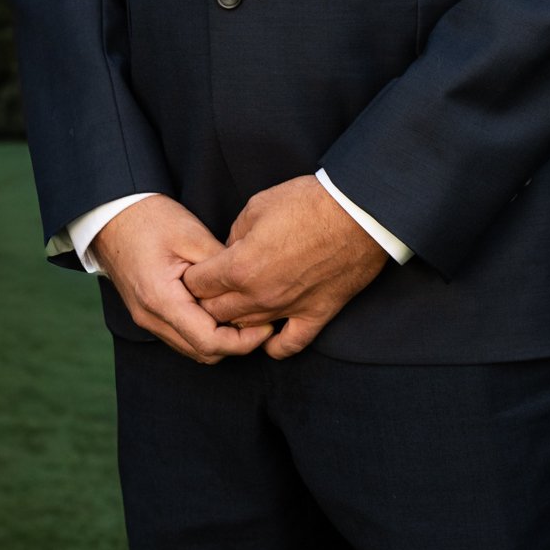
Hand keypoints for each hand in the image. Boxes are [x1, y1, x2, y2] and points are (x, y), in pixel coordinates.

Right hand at [92, 196, 274, 365]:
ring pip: (192, 348)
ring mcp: (147, 319)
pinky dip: (204, 331)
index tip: (267, 326)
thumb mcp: (192, 235)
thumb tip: (248, 287)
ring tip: (246, 316)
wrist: (112, 215)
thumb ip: (221, 267)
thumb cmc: (150, 219)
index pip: (209, 341)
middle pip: (202, 352)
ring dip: (220, 340)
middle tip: (263, 322)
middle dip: (236, 344)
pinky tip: (221, 311)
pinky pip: (181, 336)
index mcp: (161, 299)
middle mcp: (151, 317)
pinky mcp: (148, 314)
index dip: (243, 341)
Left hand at [182, 175, 387, 359]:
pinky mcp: (315, 315)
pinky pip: (287, 346)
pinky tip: (267, 332)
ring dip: (236, 318)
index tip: (196, 269)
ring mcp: (288, 309)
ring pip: (245, 329)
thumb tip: (229, 251)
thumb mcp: (257, 206)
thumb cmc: (307, 203)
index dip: (192, 275)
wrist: (357, 213)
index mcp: (239, 267)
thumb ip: (235, 235)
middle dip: (207, 299)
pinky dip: (273, 344)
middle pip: (215, 312)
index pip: (196, 285)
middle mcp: (259, 296)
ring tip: (236, 303)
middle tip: (212, 286)